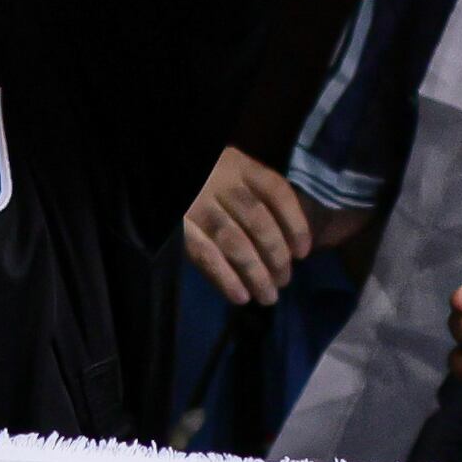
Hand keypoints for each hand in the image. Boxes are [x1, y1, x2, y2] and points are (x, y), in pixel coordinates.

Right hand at [185, 148, 319, 305]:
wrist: (157, 170)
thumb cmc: (203, 178)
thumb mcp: (229, 171)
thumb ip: (254, 194)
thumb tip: (288, 240)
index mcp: (240, 165)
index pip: (277, 192)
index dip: (295, 223)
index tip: (304, 252)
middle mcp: (221, 182)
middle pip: (258, 222)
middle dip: (277, 256)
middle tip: (285, 280)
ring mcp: (198, 205)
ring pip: (235, 243)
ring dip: (256, 274)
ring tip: (268, 296)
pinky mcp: (179, 227)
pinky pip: (206, 256)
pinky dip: (226, 279)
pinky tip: (240, 296)